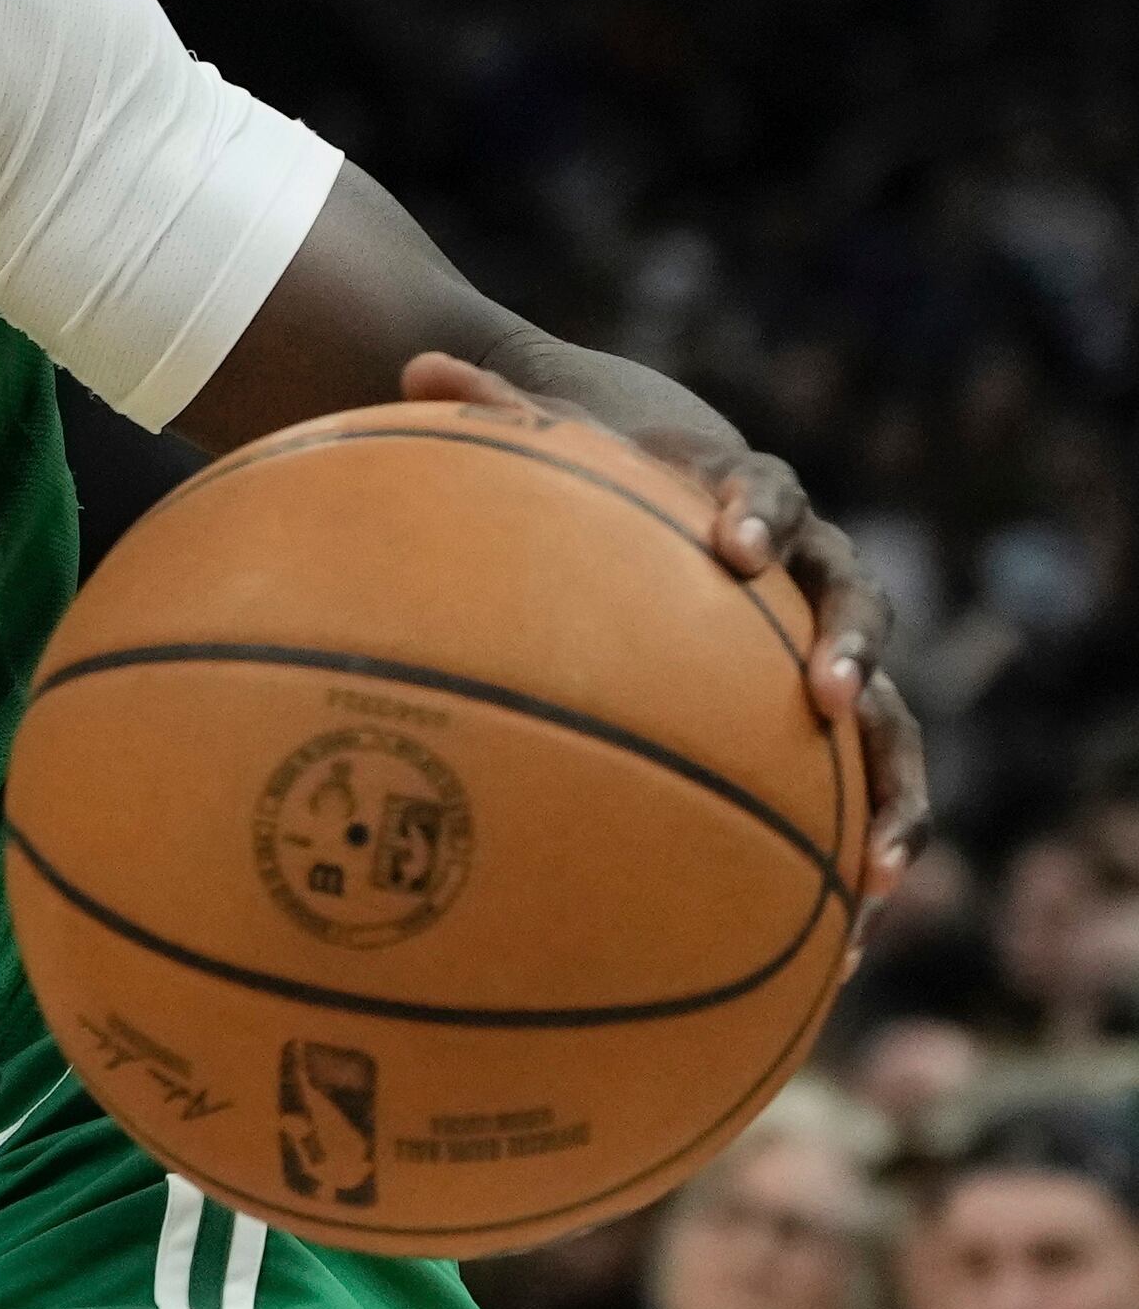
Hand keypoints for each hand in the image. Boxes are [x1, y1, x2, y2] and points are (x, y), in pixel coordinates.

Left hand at [401, 352, 925, 904]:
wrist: (685, 504)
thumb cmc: (605, 473)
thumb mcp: (549, 438)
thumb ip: (495, 408)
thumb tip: (414, 356)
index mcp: (750, 503)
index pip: (767, 495)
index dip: (754, 517)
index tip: (730, 548)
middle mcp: (811, 579)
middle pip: (859, 605)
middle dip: (855, 651)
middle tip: (829, 697)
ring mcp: (830, 657)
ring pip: (892, 724)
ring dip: (894, 788)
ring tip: (880, 866)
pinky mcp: (827, 730)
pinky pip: (858, 800)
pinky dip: (857, 864)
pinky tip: (846, 952)